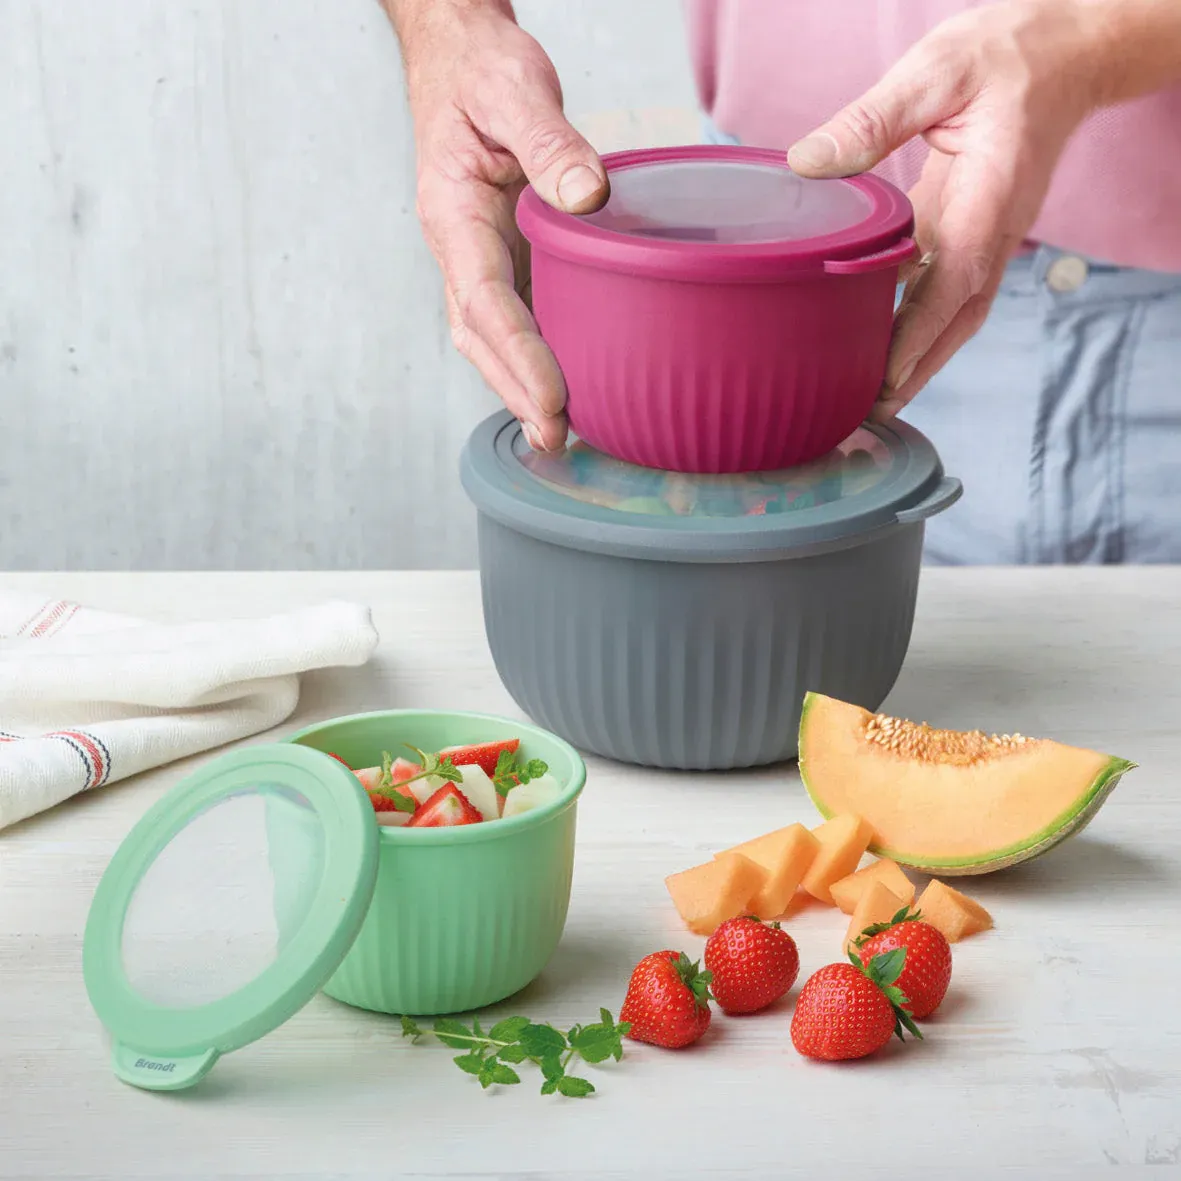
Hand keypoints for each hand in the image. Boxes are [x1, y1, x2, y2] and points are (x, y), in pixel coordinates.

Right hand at [390, 0, 607, 449]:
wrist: (459, 61)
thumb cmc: (481, 71)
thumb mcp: (514, 87)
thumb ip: (549, 140)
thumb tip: (588, 198)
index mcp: (453, 213)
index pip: (482, 300)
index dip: (517, 354)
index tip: (552, 398)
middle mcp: (459, 248)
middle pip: (479, 338)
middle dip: (514, 391)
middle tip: (557, 439)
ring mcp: (478, 259)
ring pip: (491, 338)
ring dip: (520, 387)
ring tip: (562, 434)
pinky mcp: (502, 259)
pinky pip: (513, 318)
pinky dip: (535, 358)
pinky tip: (570, 385)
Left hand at [786, 0, 1110, 421]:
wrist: (1065, 51)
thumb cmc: (1005, 54)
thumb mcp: (936, 71)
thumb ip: (873, 120)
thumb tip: (808, 164)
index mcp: (990, 195)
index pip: (956, 280)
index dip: (921, 333)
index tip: (888, 374)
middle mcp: (995, 229)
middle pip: (957, 318)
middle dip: (917, 369)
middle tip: (867, 411)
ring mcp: (988, 235)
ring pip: (954, 313)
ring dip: (919, 359)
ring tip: (871, 399)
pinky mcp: (974, 231)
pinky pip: (946, 290)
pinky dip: (917, 325)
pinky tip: (879, 344)